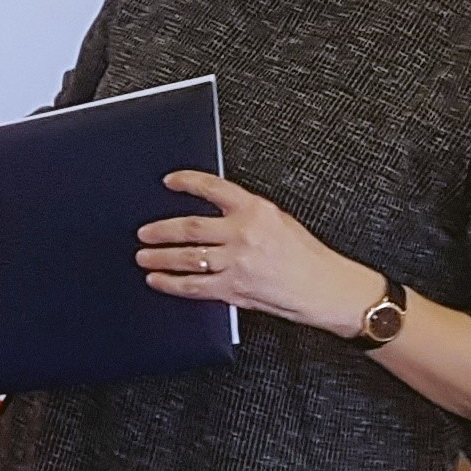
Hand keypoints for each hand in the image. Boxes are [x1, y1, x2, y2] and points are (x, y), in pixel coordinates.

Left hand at [137, 172, 385, 334]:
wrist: (326, 288)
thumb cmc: (308, 257)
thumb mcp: (280, 221)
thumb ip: (247, 216)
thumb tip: (214, 213)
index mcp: (256, 210)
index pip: (213, 189)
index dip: (187, 182)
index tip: (170, 181)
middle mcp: (243, 234)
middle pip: (189, 227)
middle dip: (160, 230)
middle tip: (143, 232)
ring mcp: (237, 262)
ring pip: (186, 257)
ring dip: (159, 257)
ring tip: (143, 256)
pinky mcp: (234, 289)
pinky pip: (193, 286)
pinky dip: (170, 284)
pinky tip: (158, 280)